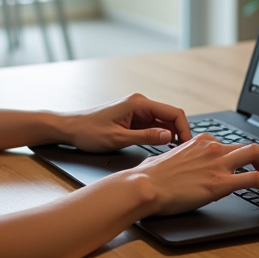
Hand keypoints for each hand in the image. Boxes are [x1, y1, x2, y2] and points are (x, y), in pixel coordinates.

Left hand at [60, 93, 192, 152]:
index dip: (184, 129)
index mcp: (138, 103)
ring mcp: (137, 110)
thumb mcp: (118, 138)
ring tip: (176, 154)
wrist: (70, 128)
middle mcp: (140, 103)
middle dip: (180, 133)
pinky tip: (163, 149)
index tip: (188, 146)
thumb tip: (169, 137)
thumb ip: (146, 137)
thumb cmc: (89, 132)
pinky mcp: (133, 118)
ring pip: (163, 122)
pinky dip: (161, 136)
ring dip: (171, 135)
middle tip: (185, 153)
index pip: (173, 112)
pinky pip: (153, 125)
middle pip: (170, 116)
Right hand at [132, 134, 258, 215]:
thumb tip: (180, 167)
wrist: (145, 186)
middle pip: (248, 147)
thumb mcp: (168, 159)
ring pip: (256, 155)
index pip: (228, 145)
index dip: (240, 157)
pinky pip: (256, 179)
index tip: (244, 166)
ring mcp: (218, 163)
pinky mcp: (221, 182)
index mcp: (200, 141)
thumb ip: (181, 160)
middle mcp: (212, 147)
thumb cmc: (149, 176)